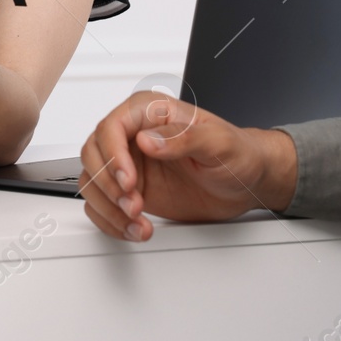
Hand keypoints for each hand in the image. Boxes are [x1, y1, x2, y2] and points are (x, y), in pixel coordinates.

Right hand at [79, 91, 297, 240]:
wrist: (247, 182)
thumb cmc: (238, 153)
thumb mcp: (218, 142)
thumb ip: (183, 138)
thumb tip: (147, 140)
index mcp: (151, 112)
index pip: (112, 126)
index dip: (113, 155)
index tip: (129, 181)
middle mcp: (134, 136)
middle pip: (93, 153)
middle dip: (109, 184)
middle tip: (134, 204)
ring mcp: (130, 164)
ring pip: (93, 181)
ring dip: (109, 207)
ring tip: (137, 220)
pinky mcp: (131, 190)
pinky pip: (103, 204)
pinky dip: (111, 221)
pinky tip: (134, 228)